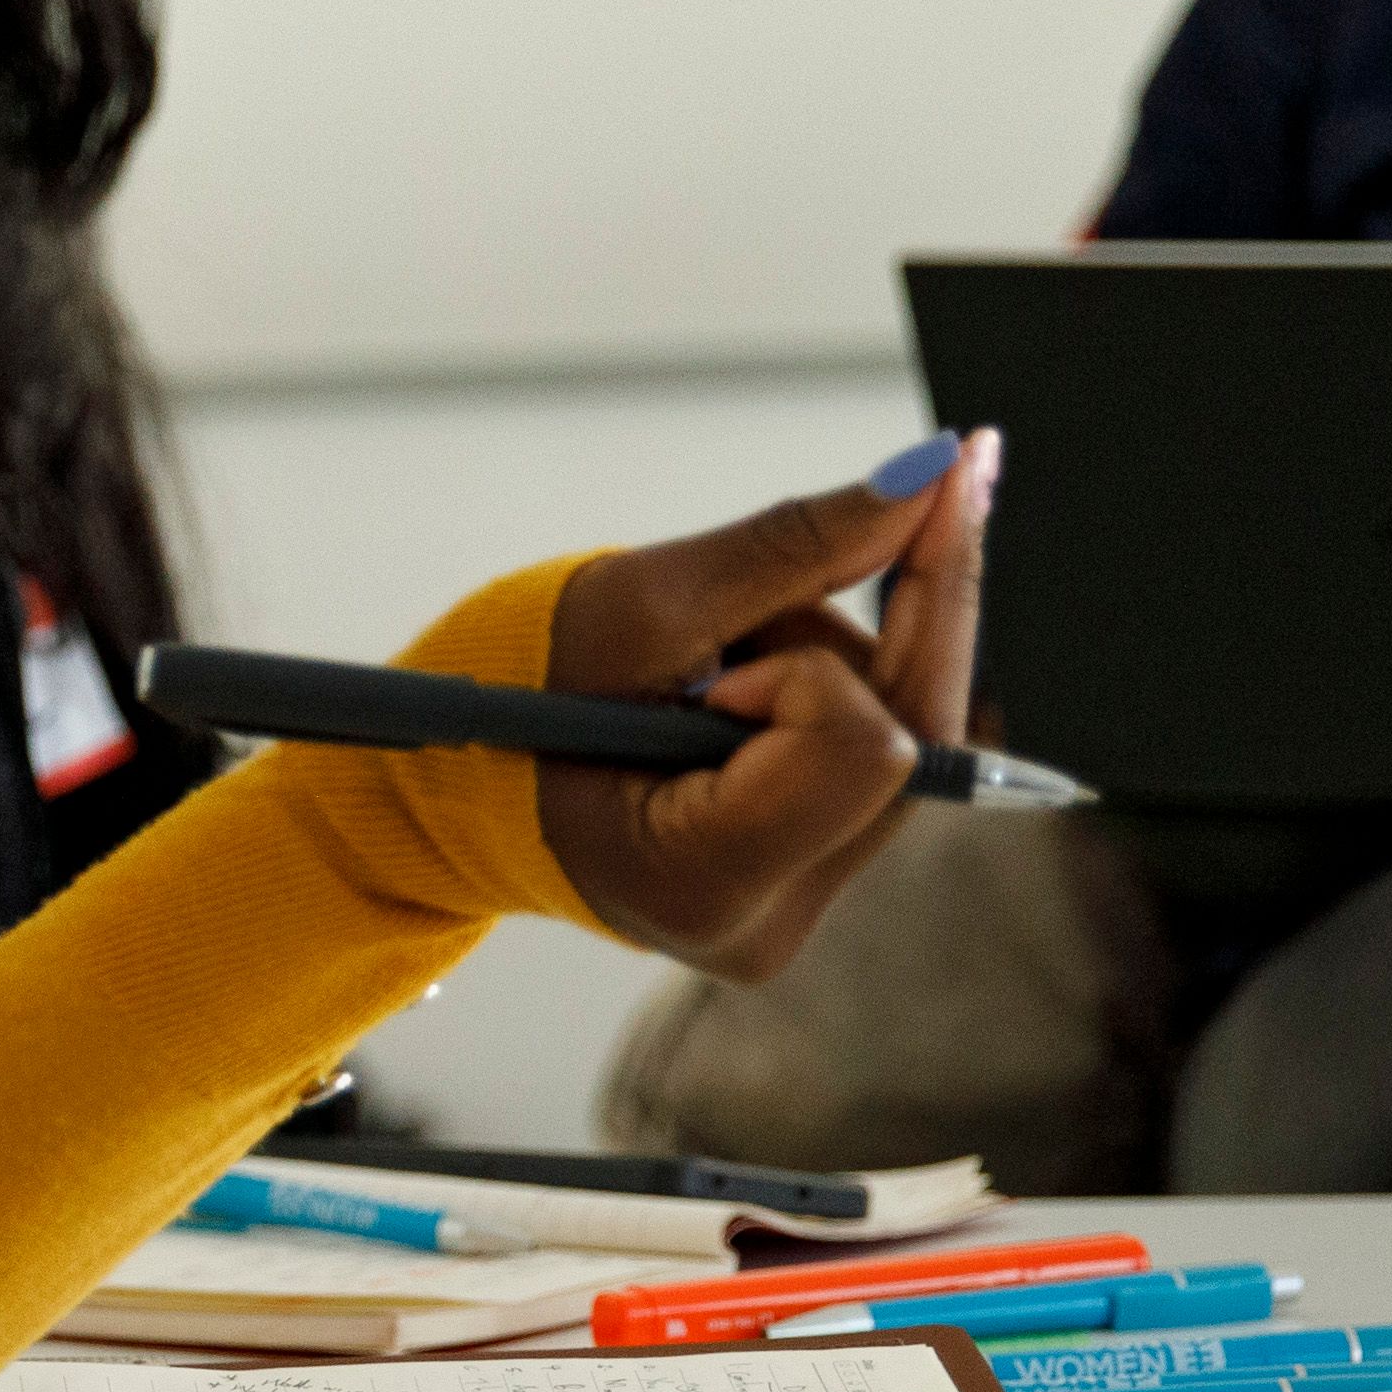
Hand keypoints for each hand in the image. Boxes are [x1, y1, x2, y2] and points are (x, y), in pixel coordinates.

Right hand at [531, 440, 994, 976]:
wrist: (456, 778)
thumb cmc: (518, 692)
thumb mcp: (642, 605)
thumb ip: (798, 546)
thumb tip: (934, 474)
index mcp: (704, 875)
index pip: (863, 749)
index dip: (822, 658)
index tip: (819, 562)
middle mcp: (770, 918)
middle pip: (918, 742)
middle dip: (904, 618)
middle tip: (936, 481)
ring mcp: (795, 907)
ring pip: (907, 741)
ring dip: (841, 653)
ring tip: (717, 648)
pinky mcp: (808, 877)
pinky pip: (879, 759)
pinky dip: (836, 686)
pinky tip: (748, 672)